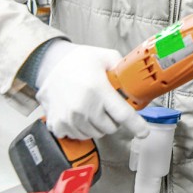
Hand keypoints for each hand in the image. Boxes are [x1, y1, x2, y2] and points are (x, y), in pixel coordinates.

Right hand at [34, 41, 148, 139]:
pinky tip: (79, 113)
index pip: (123, 114)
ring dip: (97, 124)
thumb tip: (136, 81)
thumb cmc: (78, 61)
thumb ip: (123, 69)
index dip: (136, 125)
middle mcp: (83, 107)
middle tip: (106, 105)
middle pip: (111, 127)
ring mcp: (69, 118)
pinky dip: (81, 128)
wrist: (49, 64)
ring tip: (91, 107)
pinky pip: (78, 136)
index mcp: (98, 90)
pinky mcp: (58, 125)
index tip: (143, 132)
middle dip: (113, 118)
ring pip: (95, 133)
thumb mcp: (105, 57)